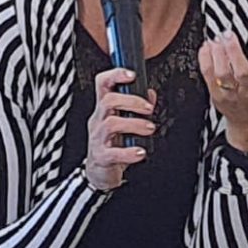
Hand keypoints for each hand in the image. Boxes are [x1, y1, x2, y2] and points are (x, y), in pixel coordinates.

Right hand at [84, 67, 154, 191]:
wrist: (100, 172)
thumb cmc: (112, 144)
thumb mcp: (123, 122)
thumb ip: (136, 107)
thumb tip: (150, 93)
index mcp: (103, 109)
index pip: (103, 83)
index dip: (115, 75)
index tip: (132, 74)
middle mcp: (98, 120)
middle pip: (108, 101)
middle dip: (131, 101)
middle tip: (149, 109)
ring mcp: (97, 138)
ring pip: (111, 123)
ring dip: (134, 124)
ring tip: (149, 128)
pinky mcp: (101, 157)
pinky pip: (113, 153)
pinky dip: (129, 152)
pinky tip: (141, 152)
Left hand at [198, 9, 247, 150]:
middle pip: (242, 72)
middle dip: (234, 51)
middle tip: (228, 34)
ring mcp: (234, 94)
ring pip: (224, 76)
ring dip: (218, 56)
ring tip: (216, 40)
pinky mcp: (219, 96)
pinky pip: (209, 78)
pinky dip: (206, 61)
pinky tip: (207, 48)